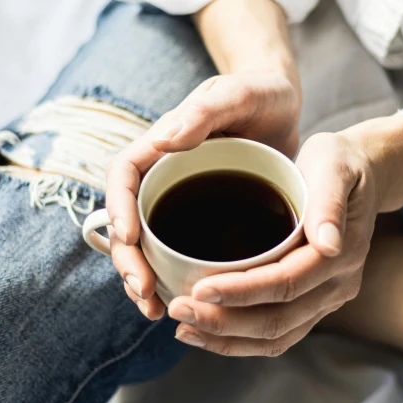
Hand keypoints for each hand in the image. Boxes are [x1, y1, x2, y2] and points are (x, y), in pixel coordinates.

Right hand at [106, 69, 300, 318]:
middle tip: (143, 292)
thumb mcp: (238, 93)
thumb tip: (164, 140)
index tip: (128, 238)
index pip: (123, 176)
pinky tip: (188, 303)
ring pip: (150, 243)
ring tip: (156, 310)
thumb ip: (204, 110)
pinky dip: (176, 278)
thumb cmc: (259, 92)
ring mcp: (183, 198)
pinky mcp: (205, 217)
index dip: (118, 208)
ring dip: (145, 278)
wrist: (284, 106)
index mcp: (162, 145)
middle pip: (129, 220)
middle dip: (127, 259)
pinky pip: (180, 251)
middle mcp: (166, 174)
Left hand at [168, 116, 402, 355]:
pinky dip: (242, 340)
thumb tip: (328, 244)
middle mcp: (338, 285)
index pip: (285, 283)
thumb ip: (329, 200)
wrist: (364, 173)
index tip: (198, 289)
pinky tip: (208, 331)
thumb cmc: (340, 161)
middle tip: (177, 310)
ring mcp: (328, 299)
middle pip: (278, 320)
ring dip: (228, 339)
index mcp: (341, 253)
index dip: (241, 291)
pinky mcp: (315, 303)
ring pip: (277, 336)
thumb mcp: (334, 164)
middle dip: (224, 322)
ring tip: (184, 328)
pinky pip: (280, 334)